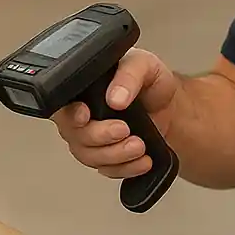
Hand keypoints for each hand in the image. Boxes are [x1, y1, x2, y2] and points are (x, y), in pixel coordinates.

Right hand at [50, 47, 176, 178]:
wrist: (172, 107)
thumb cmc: (152, 81)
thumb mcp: (144, 65)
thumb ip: (129, 76)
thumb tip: (114, 97)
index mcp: (84, 88)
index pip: (62, 104)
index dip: (69, 114)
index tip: (85, 116)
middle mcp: (83, 114)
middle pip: (73, 134)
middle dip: (99, 136)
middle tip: (123, 129)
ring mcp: (94, 138)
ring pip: (89, 156)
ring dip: (114, 155)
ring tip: (138, 145)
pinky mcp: (108, 157)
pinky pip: (107, 169)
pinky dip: (126, 168)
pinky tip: (142, 160)